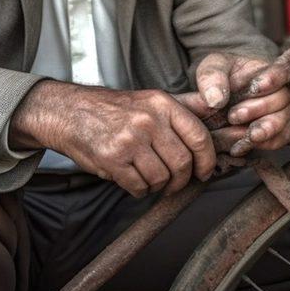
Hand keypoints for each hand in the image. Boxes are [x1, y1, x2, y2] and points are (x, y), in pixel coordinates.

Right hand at [9, 81, 214, 196]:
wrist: (69, 112)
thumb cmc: (114, 109)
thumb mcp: (151, 100)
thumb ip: (186, 106)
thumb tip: (220, 108)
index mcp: (162, 103)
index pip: (199, 137)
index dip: (206, 160)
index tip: (203, 172)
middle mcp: (148, 119)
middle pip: (182, 163)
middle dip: (180, 180)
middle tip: (172, 182)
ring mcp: (130, 139)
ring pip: (161, 178)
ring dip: (157, 186)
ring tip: (146, 176)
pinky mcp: (112, 158)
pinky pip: (139, 187)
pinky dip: (138, 190)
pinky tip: (131, 179)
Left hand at [190, 53, 289, 155]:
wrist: (217, 101)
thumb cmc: (220, 78)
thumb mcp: (211, 67)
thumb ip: (212, 76)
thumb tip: (216, 99)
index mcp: (269, 70)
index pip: (282, 70)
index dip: (274, 79)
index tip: (256, 87)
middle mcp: (281, 91)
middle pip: (284, 99)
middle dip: (260, 108)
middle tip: (234, 116)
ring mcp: (282, 113)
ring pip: (284, 122)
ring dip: (265, 129)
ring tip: (246, 134)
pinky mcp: (277, 133)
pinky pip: (279, 140)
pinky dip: (263, 144)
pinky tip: (241, 146)